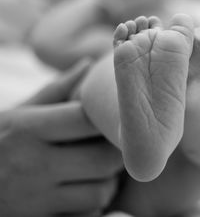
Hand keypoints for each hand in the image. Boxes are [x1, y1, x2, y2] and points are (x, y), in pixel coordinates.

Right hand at [0, 60, 123, 216]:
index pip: (86, 119)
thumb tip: (89, 65)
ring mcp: (35, 199)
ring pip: (99, 192)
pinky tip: (85, 192)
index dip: (107, 119)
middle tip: (114, 148)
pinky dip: (93, 206)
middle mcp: (32, 164)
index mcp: (27, 130)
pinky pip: (86, 216)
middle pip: (102, 159)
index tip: (113, 120)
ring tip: (101, 172)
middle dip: (116, 154)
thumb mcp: (16, 114)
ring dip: (108, 182)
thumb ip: (54, 91)